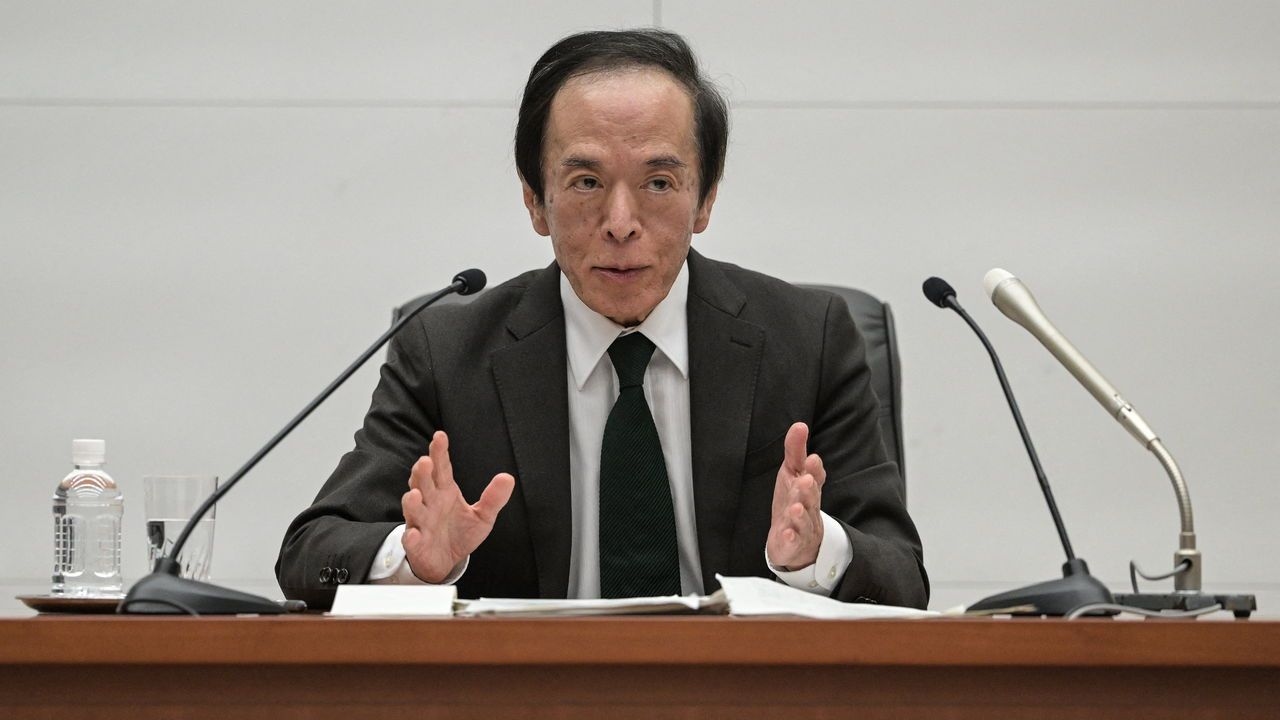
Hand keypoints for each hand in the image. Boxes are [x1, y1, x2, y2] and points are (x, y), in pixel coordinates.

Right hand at [400, 431, 514, 582]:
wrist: (447, 560)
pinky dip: (411, 537)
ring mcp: (421, 522)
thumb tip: (507, 478)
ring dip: (412, 501)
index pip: (442, 468)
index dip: (439, 452)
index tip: (440, 436)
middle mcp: (429, 503)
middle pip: (423, 484)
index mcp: (445, 491)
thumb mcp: (483, 515)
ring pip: (413, 509)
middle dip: (422, 473)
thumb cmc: (460, 532)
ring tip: (414, 494)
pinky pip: (411, 540)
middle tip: (425, 462)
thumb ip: (493, 498)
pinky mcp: (416, 544)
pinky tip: (414, 534)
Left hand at [766, 422, 825, 570]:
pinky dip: (790, 538)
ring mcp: (802, 527)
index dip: (814, 470)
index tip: (812, 460)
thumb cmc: (794, 502)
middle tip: (805, 480)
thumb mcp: (792, 474)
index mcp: (808, 489)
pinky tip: (787, 533)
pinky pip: (792, 542)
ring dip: (800, 514)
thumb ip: (795, 451)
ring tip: (795, 507)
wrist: (796, 542)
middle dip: (808, 490)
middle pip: (810, 499)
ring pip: (803, 521)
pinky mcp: (792, 544)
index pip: (814, 478)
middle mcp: (808, 508)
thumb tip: (800, 425)